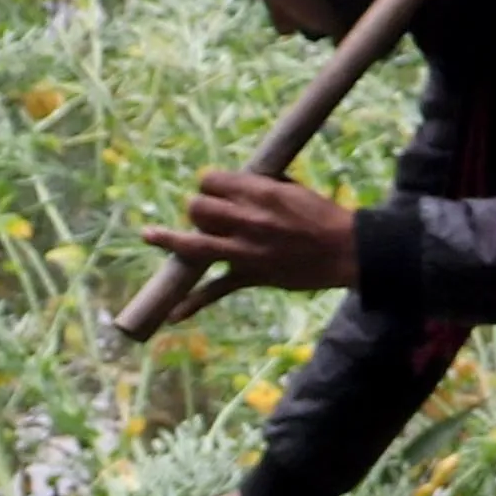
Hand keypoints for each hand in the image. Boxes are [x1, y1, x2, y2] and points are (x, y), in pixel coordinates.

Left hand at [138, 170, 357, 308]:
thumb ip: (263, 184)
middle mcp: (245, 218)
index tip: (214, 191)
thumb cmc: (323, 215)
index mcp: (258, 191)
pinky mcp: (250, 275)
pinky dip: (194, 303)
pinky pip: (216, 290)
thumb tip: (241, 181)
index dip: (209, 185)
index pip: (210, 181)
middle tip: (207, 217)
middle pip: (197, 208)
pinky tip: (174, 314)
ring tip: (148, 236)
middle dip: (197, 209)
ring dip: (170, 239)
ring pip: (194, 243)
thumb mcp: (292, 188)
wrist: (347, 250)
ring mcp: (244, 250)